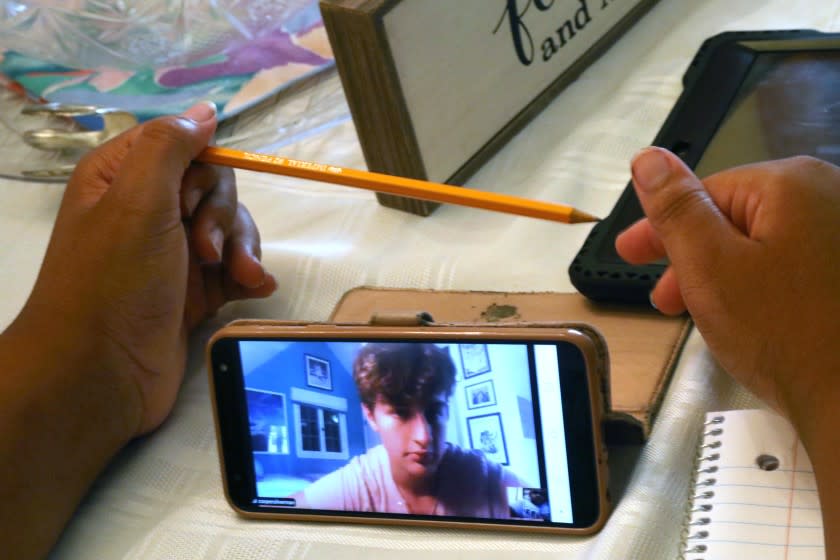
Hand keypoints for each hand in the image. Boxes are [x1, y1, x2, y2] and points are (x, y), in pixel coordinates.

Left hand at [14, 101, 276, 434]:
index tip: (191, 200)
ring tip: (237, 278)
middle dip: (222, 216)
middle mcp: (149, 210)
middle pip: (215, 187)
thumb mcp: (136, 200)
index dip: (202, 170)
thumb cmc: (114, 283)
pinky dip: (250, 275)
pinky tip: (254, 288)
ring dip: (242, 249)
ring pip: (232, 228)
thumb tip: (205, 110)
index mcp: (122, 178)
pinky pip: (238, 267)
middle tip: (203, 250)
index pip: (184, 146)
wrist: (103, 374)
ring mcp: (174, 252)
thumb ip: (171, 147)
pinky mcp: (197, 290)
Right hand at [615, 148, 839, 422]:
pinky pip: (792, 263)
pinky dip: (761, 285)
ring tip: (703, 315)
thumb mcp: (709, 266)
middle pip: (736, 217)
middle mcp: (829, 195)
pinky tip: (750, 318)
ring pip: (763, 243)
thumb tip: (648, 158)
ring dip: (723, 274)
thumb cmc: (782, 333)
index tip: (630, 258)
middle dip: (692, 257)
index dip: (662, 229)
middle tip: (662, 300)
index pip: (705, 193)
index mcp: (792, 184)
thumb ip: (676, 209)